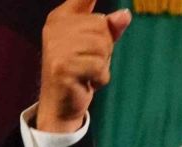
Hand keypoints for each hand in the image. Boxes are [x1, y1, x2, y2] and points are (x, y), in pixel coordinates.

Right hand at [36, 0, 130, 131]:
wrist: (61, 102)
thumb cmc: (81, 69)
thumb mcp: (97, 46)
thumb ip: (110, 29)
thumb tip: (126, 14)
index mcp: (62, 16)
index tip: (115, 8)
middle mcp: (55, 27)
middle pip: (102, 26)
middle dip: (105, 48)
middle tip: (90, 61)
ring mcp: (56, 46)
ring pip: (102, 47)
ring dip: (102, 64)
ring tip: (87, 71)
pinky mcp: (62, 66)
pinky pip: (99, 66)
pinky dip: (100, 78)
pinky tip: (87, 82)